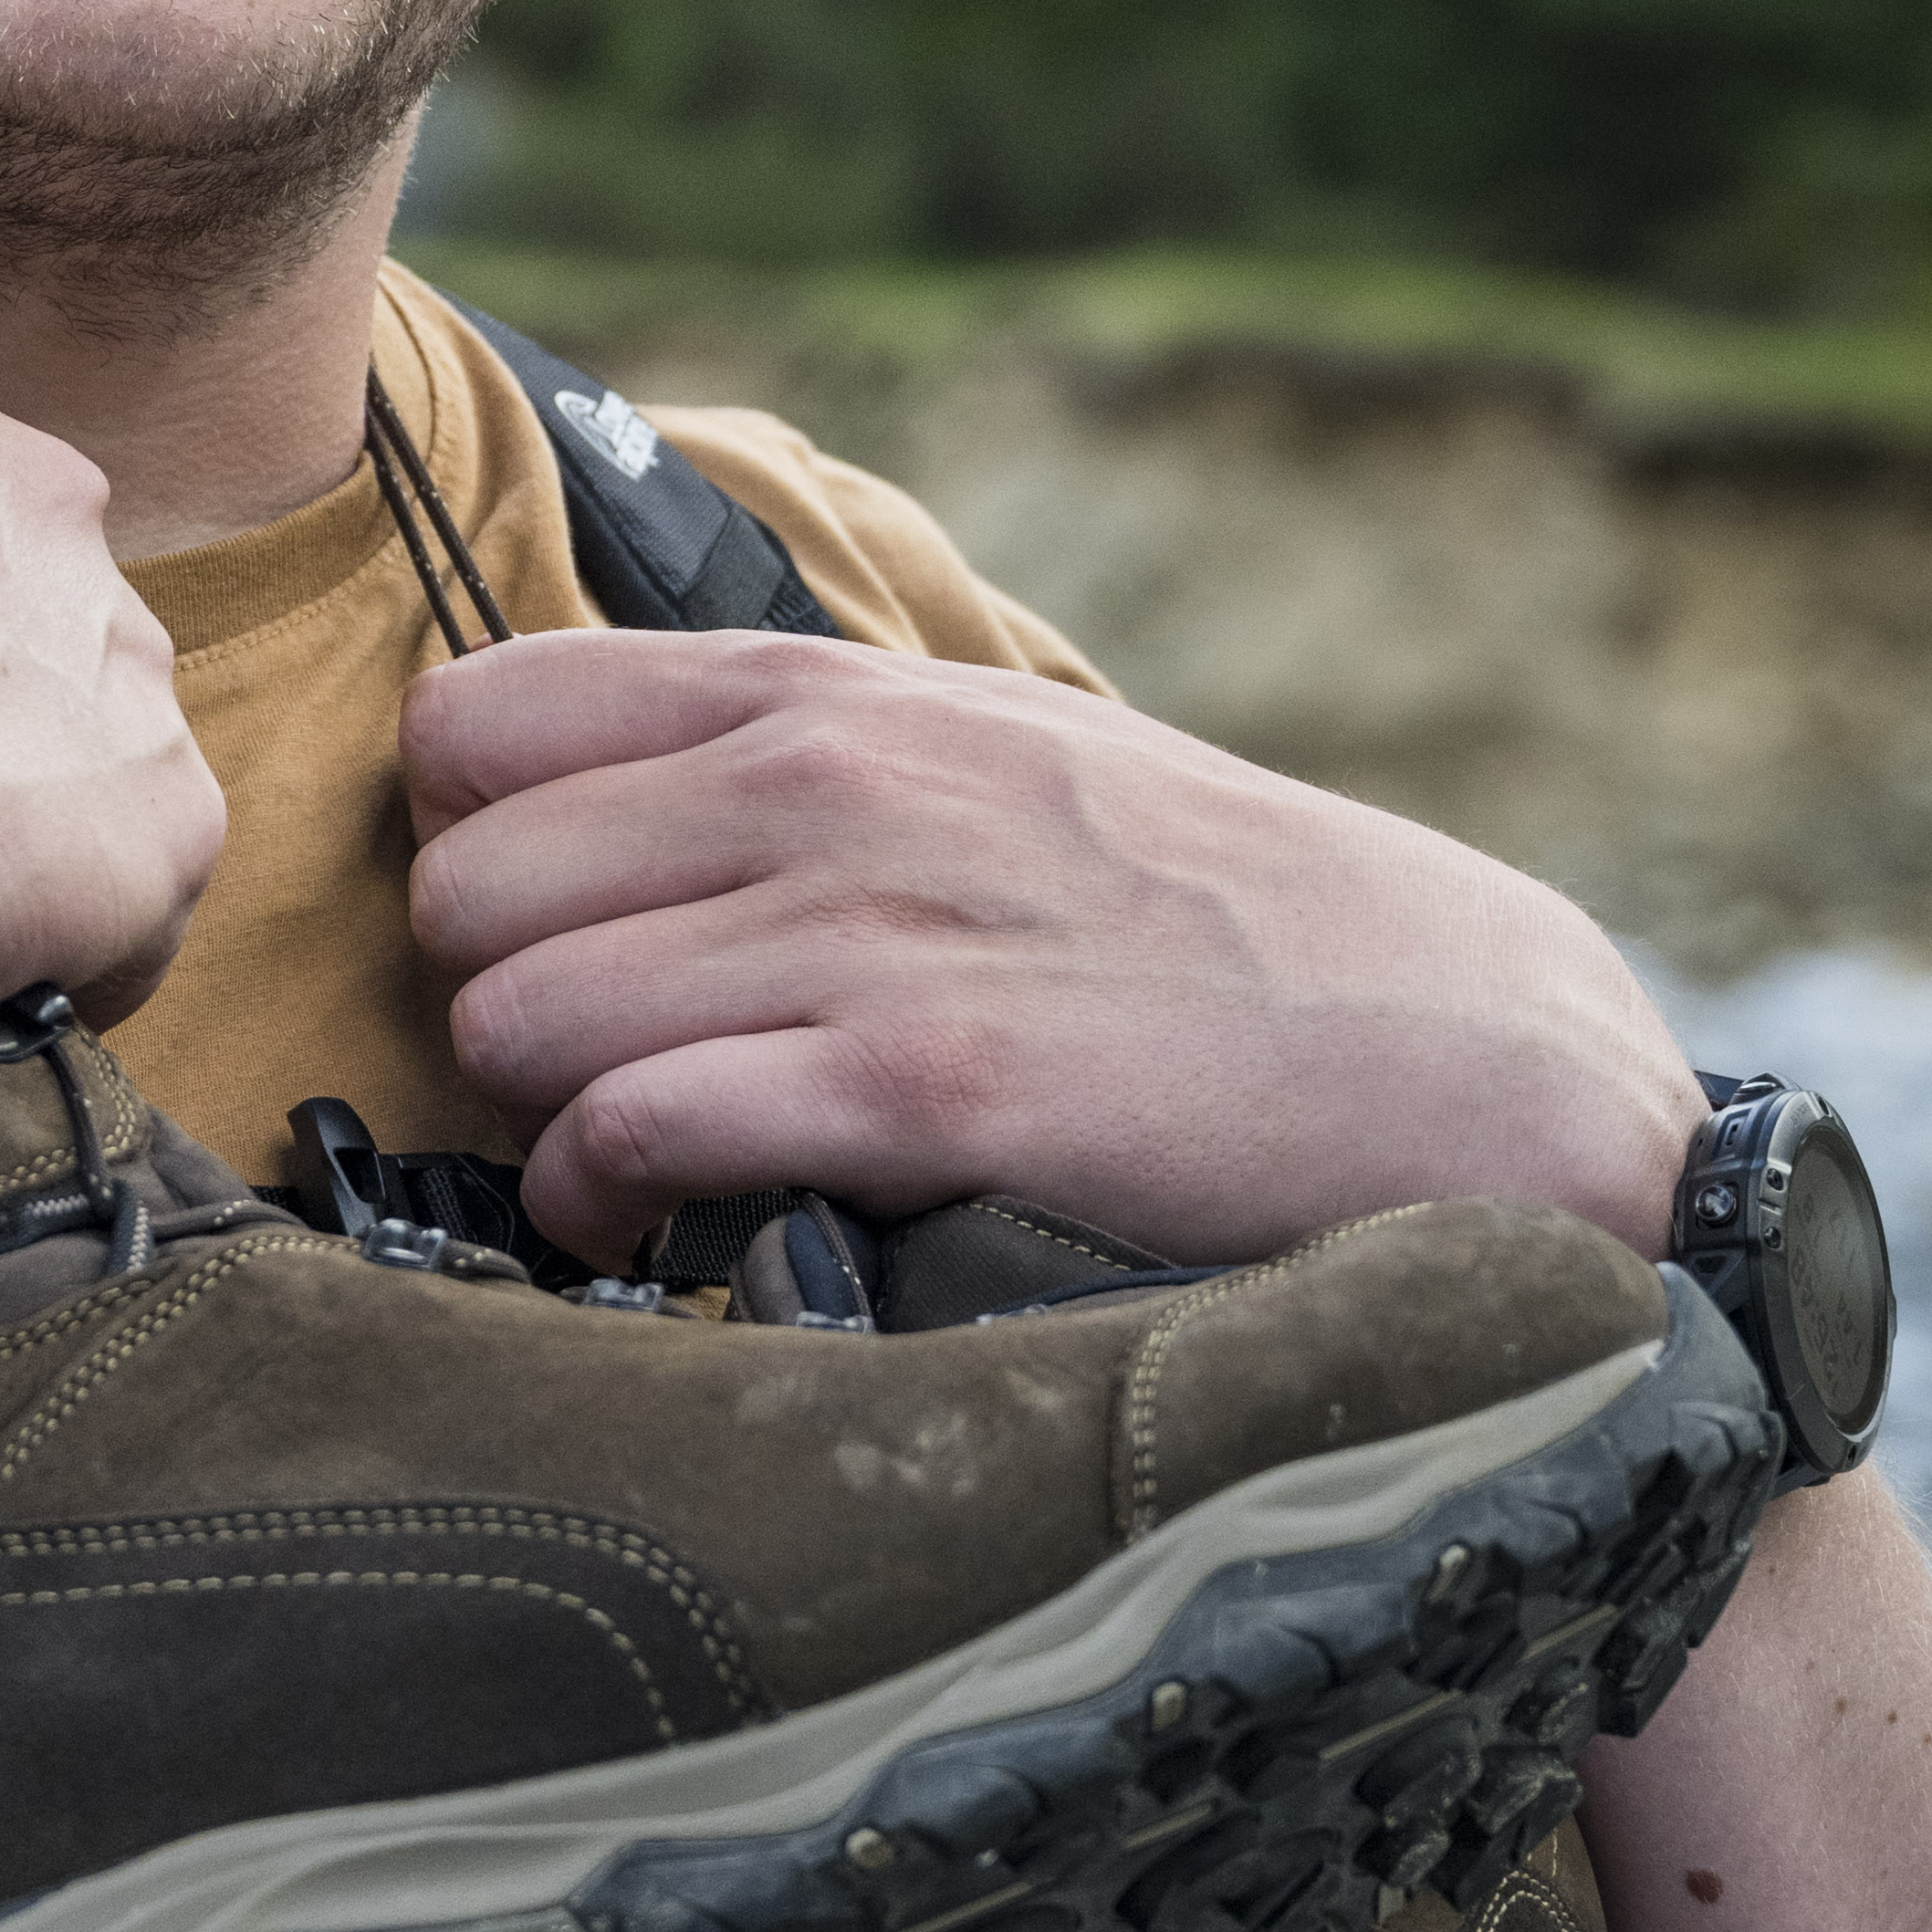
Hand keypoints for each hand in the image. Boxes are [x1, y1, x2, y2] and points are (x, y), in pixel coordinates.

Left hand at [402, 628, 1703, 1271]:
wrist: (1474, 1054)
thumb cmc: (1219, 931)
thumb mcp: (1003, 767)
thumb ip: (814, 768)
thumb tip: (614, 822)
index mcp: (831, 694)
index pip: (478, 720)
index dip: (478, 848)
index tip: (552, 937)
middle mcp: (826, 782)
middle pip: (458, 884)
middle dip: (495, 998)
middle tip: (591, 1074)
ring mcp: (872, 931)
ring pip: (511, 1012)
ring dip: (538, 1123)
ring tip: (622, 1171)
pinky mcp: (923, 1091)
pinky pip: (627, 1134)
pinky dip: (603, 1209)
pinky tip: (657, 1237)